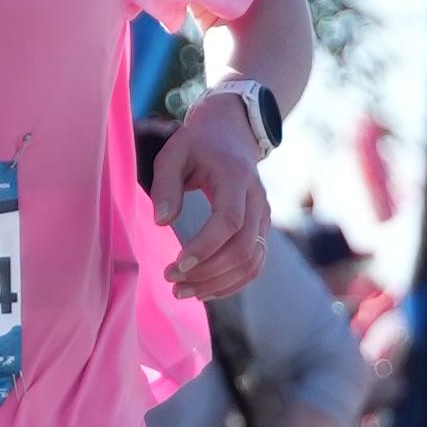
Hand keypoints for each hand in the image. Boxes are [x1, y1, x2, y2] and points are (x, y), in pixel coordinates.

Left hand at [148, 99, 269, 301]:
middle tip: (172, 281)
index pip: (229, 220)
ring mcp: (264, 217)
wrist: (232, 135)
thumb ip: (165, 184)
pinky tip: (204, 290)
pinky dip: (232, 283)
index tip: (176, 263)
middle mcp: (257, 199)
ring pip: (252, 261)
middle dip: (207, 271)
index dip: (205, 246)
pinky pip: (255, 264)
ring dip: (219, 283)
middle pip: (243, 247)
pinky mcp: (261, 230)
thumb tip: (162, 222)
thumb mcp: (173, 152)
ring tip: (183, 291)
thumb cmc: (197, 144)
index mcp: (236, 178)